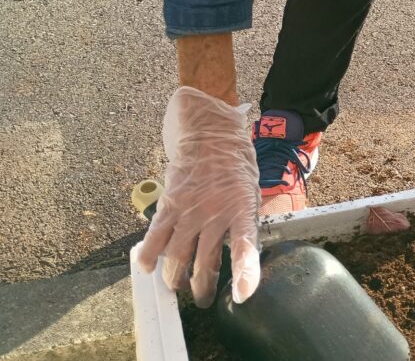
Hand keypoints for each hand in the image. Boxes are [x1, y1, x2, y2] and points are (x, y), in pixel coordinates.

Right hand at [136, 87, 260, 306]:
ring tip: (177, 287)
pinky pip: (155, 237)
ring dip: (176, 277)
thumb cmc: (235, 161)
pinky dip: (149, 255)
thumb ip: (243, 220)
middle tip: (202, 299)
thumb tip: (240, 249)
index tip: (242, 294)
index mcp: (241, 208)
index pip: (244, 245)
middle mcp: (215, 213)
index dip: (244, 272)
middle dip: (202, 286)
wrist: (210, 131)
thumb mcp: (250, 190)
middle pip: (205, 262)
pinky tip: (148, 267)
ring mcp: (190, 210)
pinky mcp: (169, 204)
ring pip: (177, 256)